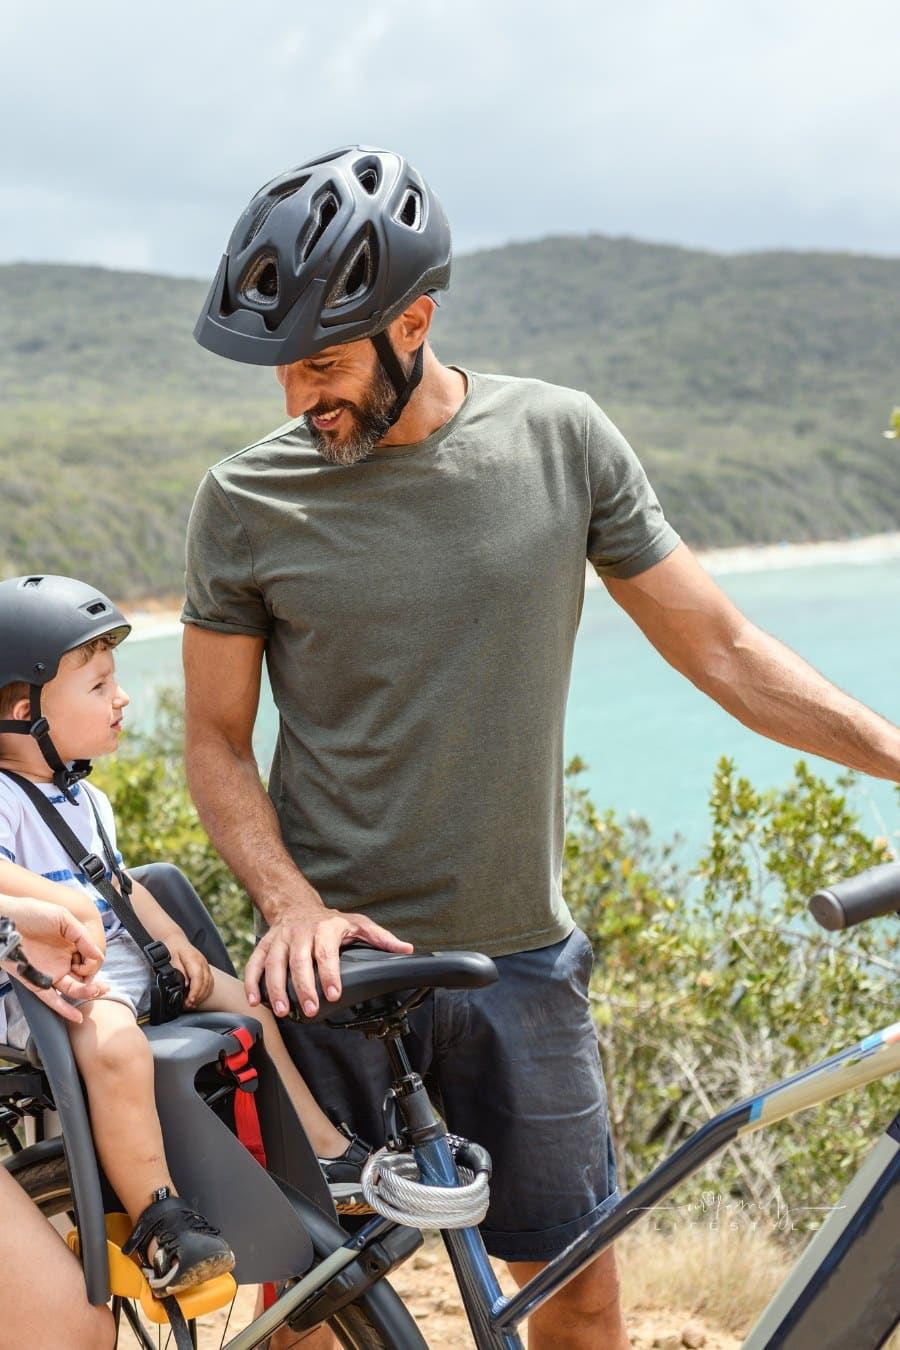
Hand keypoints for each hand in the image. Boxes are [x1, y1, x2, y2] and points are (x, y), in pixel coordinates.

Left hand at [1, 898, 107, 1024]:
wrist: (4, 920)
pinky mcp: (36, 982)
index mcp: (70, 945)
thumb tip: (98, 954)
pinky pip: (51, 1000)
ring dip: (86, 993)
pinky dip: (63, 1009)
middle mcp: (62, 961)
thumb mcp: (63, 918)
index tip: (91, 958)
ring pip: (72, 989)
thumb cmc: (31, 913)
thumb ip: (82, 936)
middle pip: (84, 977)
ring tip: (97, 990)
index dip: (93, 962)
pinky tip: (76, 1016)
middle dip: (95, 982)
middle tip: (99, 983)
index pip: (90, 960)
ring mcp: (50, 973)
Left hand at [164, 933, 213, 1007]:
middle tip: (188, 1005)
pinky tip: (198, 997)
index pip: (198, 978)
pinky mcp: (206, 969)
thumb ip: (178, 971)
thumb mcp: (171, 959)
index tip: (190, 1000)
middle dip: (198, 996)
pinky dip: (205, 992)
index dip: (195, 991)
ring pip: (209, 984)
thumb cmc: (172, 950)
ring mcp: (206, 966)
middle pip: (205, 982)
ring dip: (202, 996)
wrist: (177, 941)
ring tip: (192, 1004)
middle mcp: (203, 962)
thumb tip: (185, 984)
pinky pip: (210, 982)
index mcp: (194, 959)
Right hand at [244, 899, 412, 1017]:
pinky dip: (253, 982)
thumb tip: (406, 950)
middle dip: (303, 986)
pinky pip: (255, 962)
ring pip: (274, 963)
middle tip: (309, 1010)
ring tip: (282, 1010)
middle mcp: (300, 932)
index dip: (330, 973)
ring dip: (276, 988)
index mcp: (325, 928)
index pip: (326, 952)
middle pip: (299, 960)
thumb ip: (381, 938)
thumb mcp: (358, 924)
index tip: (334, 994)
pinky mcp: (265, 944)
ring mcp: (280, 938)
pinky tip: (257, 1000)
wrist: (297, 904)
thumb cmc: (330, 921)